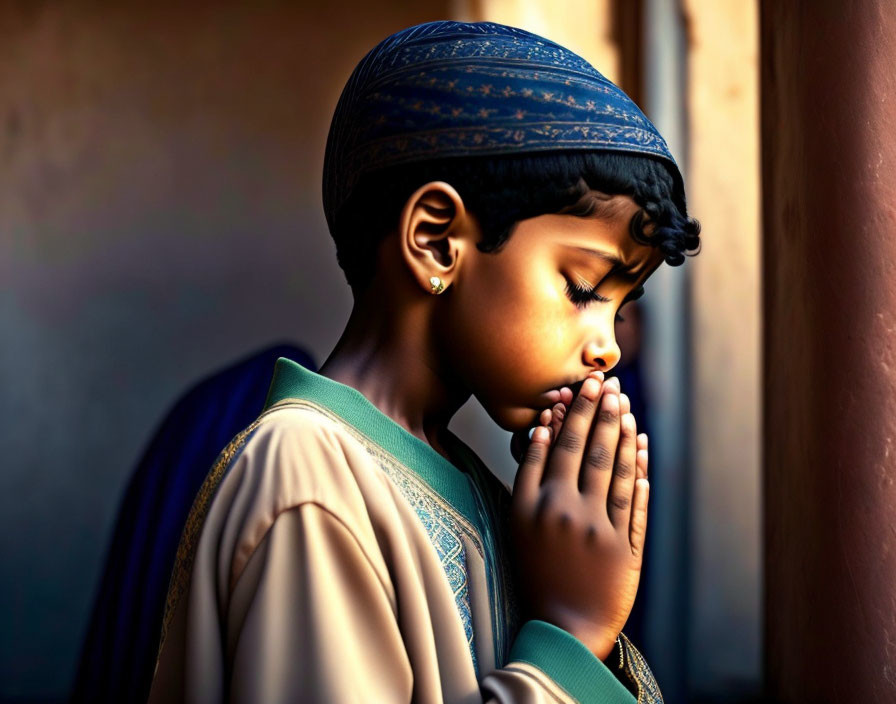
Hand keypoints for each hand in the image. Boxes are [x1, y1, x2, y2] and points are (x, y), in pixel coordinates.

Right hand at [510, 373, 649, 659]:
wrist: (562, 629)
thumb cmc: (536, 574)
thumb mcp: (517, 526)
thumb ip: (529, 479)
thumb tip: (544, 434)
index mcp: (535, 507)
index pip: (556, 448)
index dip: (570, 415)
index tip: (578, 388)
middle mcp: (566, 514)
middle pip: (586, 451)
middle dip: (598, 412)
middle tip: (606, 382)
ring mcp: (599, 531)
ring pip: (613, 470)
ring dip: (621, 434)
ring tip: (625, 405)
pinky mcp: (626, 549)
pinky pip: (635, 502)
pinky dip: (639, 472)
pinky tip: (641, 448)